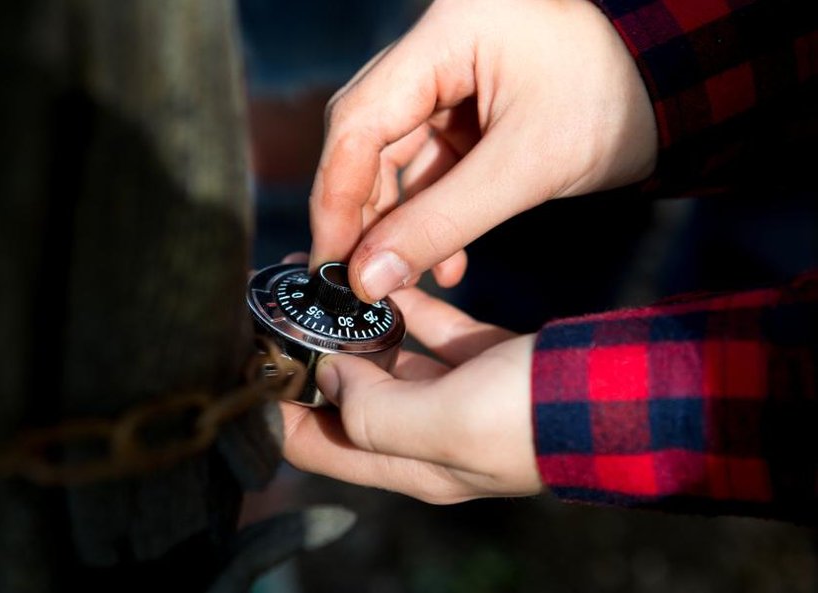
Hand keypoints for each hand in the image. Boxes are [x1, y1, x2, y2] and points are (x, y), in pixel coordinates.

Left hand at [280, 287, 542, 503]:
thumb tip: (330, 377)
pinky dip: (400, 304)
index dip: (275, 405)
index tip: (254, 350)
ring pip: (380, 357)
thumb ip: (373, 411)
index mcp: (406, 462)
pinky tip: (378, 273)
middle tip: (282, 299)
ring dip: (348, 322)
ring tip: (319, 276)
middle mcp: (420, 433)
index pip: (312, 447)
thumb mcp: (444, 426)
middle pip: (338, 398)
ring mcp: (449, 393)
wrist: (619, 397)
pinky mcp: (476, 357)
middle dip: (306, 352)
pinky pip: (425, 328)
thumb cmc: (532, 420)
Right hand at [309, 0, 657, 301]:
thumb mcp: (527, 169)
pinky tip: (445, 259)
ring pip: (391, 152)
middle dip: (361, 211)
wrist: (670, 92)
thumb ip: (443, 224)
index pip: (360, 116)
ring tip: (406, 278)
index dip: (337, 195)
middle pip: (365, 132)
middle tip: (356, 277)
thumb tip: (368, 279)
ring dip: (397, 220)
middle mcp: (436, 45)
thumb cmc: (615, 106)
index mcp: (448, 33)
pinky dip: (429, 210)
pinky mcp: (462, 104)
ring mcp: (447, 74)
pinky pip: (426, 161)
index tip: (332, 261)